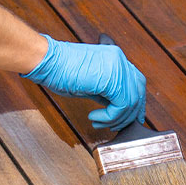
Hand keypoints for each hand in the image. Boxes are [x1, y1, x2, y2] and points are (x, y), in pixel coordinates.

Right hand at [22, 35, 146, 130]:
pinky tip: (94, 117)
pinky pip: (121, 105)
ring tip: (99, 122)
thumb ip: (106, 92)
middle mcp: (120, 60)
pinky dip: (109, 117)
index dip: (135, 103)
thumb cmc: (61, 71)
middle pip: (138, 92)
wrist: (47, 62)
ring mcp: (117, 68)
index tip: (129, 118)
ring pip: (130, 102)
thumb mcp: (90, 83)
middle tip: (115, 125)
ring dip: (116, 118)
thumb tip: (115, 107)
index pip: (136, 82)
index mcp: (116, 58)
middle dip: (130, 113)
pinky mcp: (111, 79)